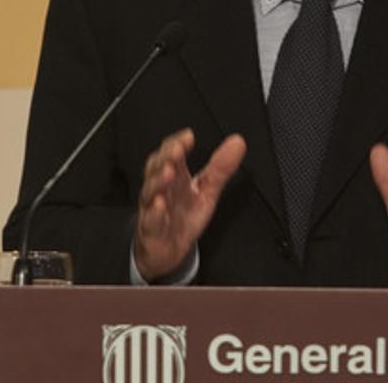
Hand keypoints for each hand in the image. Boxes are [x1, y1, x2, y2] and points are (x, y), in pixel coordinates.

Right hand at [134, 128, 244, 281]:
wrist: (167, 250)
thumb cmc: (184, 216)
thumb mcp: (207, 191)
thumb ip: (221, 168)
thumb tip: (237, 142)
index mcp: (175, 177)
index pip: (171, 153)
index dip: (177, 143)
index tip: (189, 136)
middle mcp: (161, 189)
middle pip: (156, 168)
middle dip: (166, 156)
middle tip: (177, 149)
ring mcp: (153, 209)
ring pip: (150, 191)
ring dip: (158, 180)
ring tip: (169, 171)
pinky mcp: (151, 232)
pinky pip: (150, 221)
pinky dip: (154, 213)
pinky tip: (160, 204)